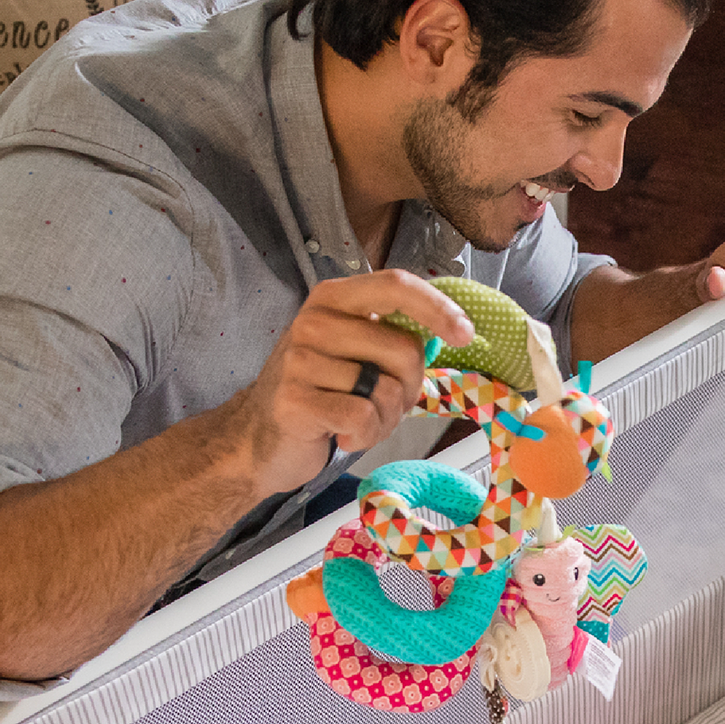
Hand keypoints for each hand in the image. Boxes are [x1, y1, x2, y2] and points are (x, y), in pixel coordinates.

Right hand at [221, 270, 474, 496]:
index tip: (465, 334)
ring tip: (357, 418)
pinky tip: (343, 434)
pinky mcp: (295, 399)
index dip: (438, 308)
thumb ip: (393, 338)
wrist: (260, 437)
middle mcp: (314, 321)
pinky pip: (363, 416)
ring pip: (386, 389)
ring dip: (385, 417)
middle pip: (404, 349)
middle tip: (384, 403)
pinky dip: (365, 435)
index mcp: (334, 299)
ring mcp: (300, 360)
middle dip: (409, 386)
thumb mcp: (356, 353)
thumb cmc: (321, 394)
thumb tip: (453, 332)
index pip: (396, 285)